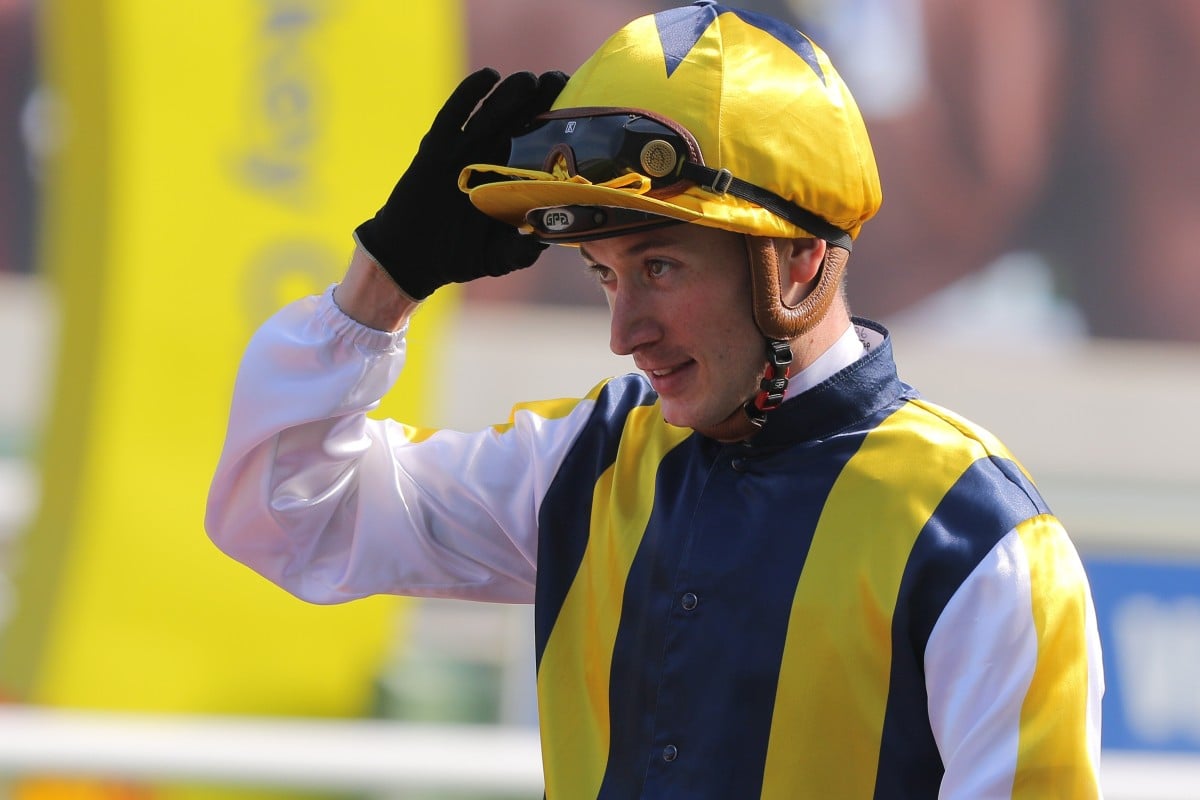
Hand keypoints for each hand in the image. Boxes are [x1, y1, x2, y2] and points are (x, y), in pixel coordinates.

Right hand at [354, 68, 567, 299]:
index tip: (579, 111)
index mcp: (509, 179)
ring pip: (491, 112)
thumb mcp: (500, 257)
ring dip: (510, 93)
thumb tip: (547, 238)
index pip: (537, 145)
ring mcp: (462, 151)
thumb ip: (524, 249)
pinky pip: (454, 114)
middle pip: (518, 120)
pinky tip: (488, 77)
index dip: (556, 127)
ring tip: (530, 80)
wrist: (413, 258)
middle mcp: (489, 159)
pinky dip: (469, 94)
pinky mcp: (436, 148)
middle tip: (560, 81)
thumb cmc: (459, 257)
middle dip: (539, 99)